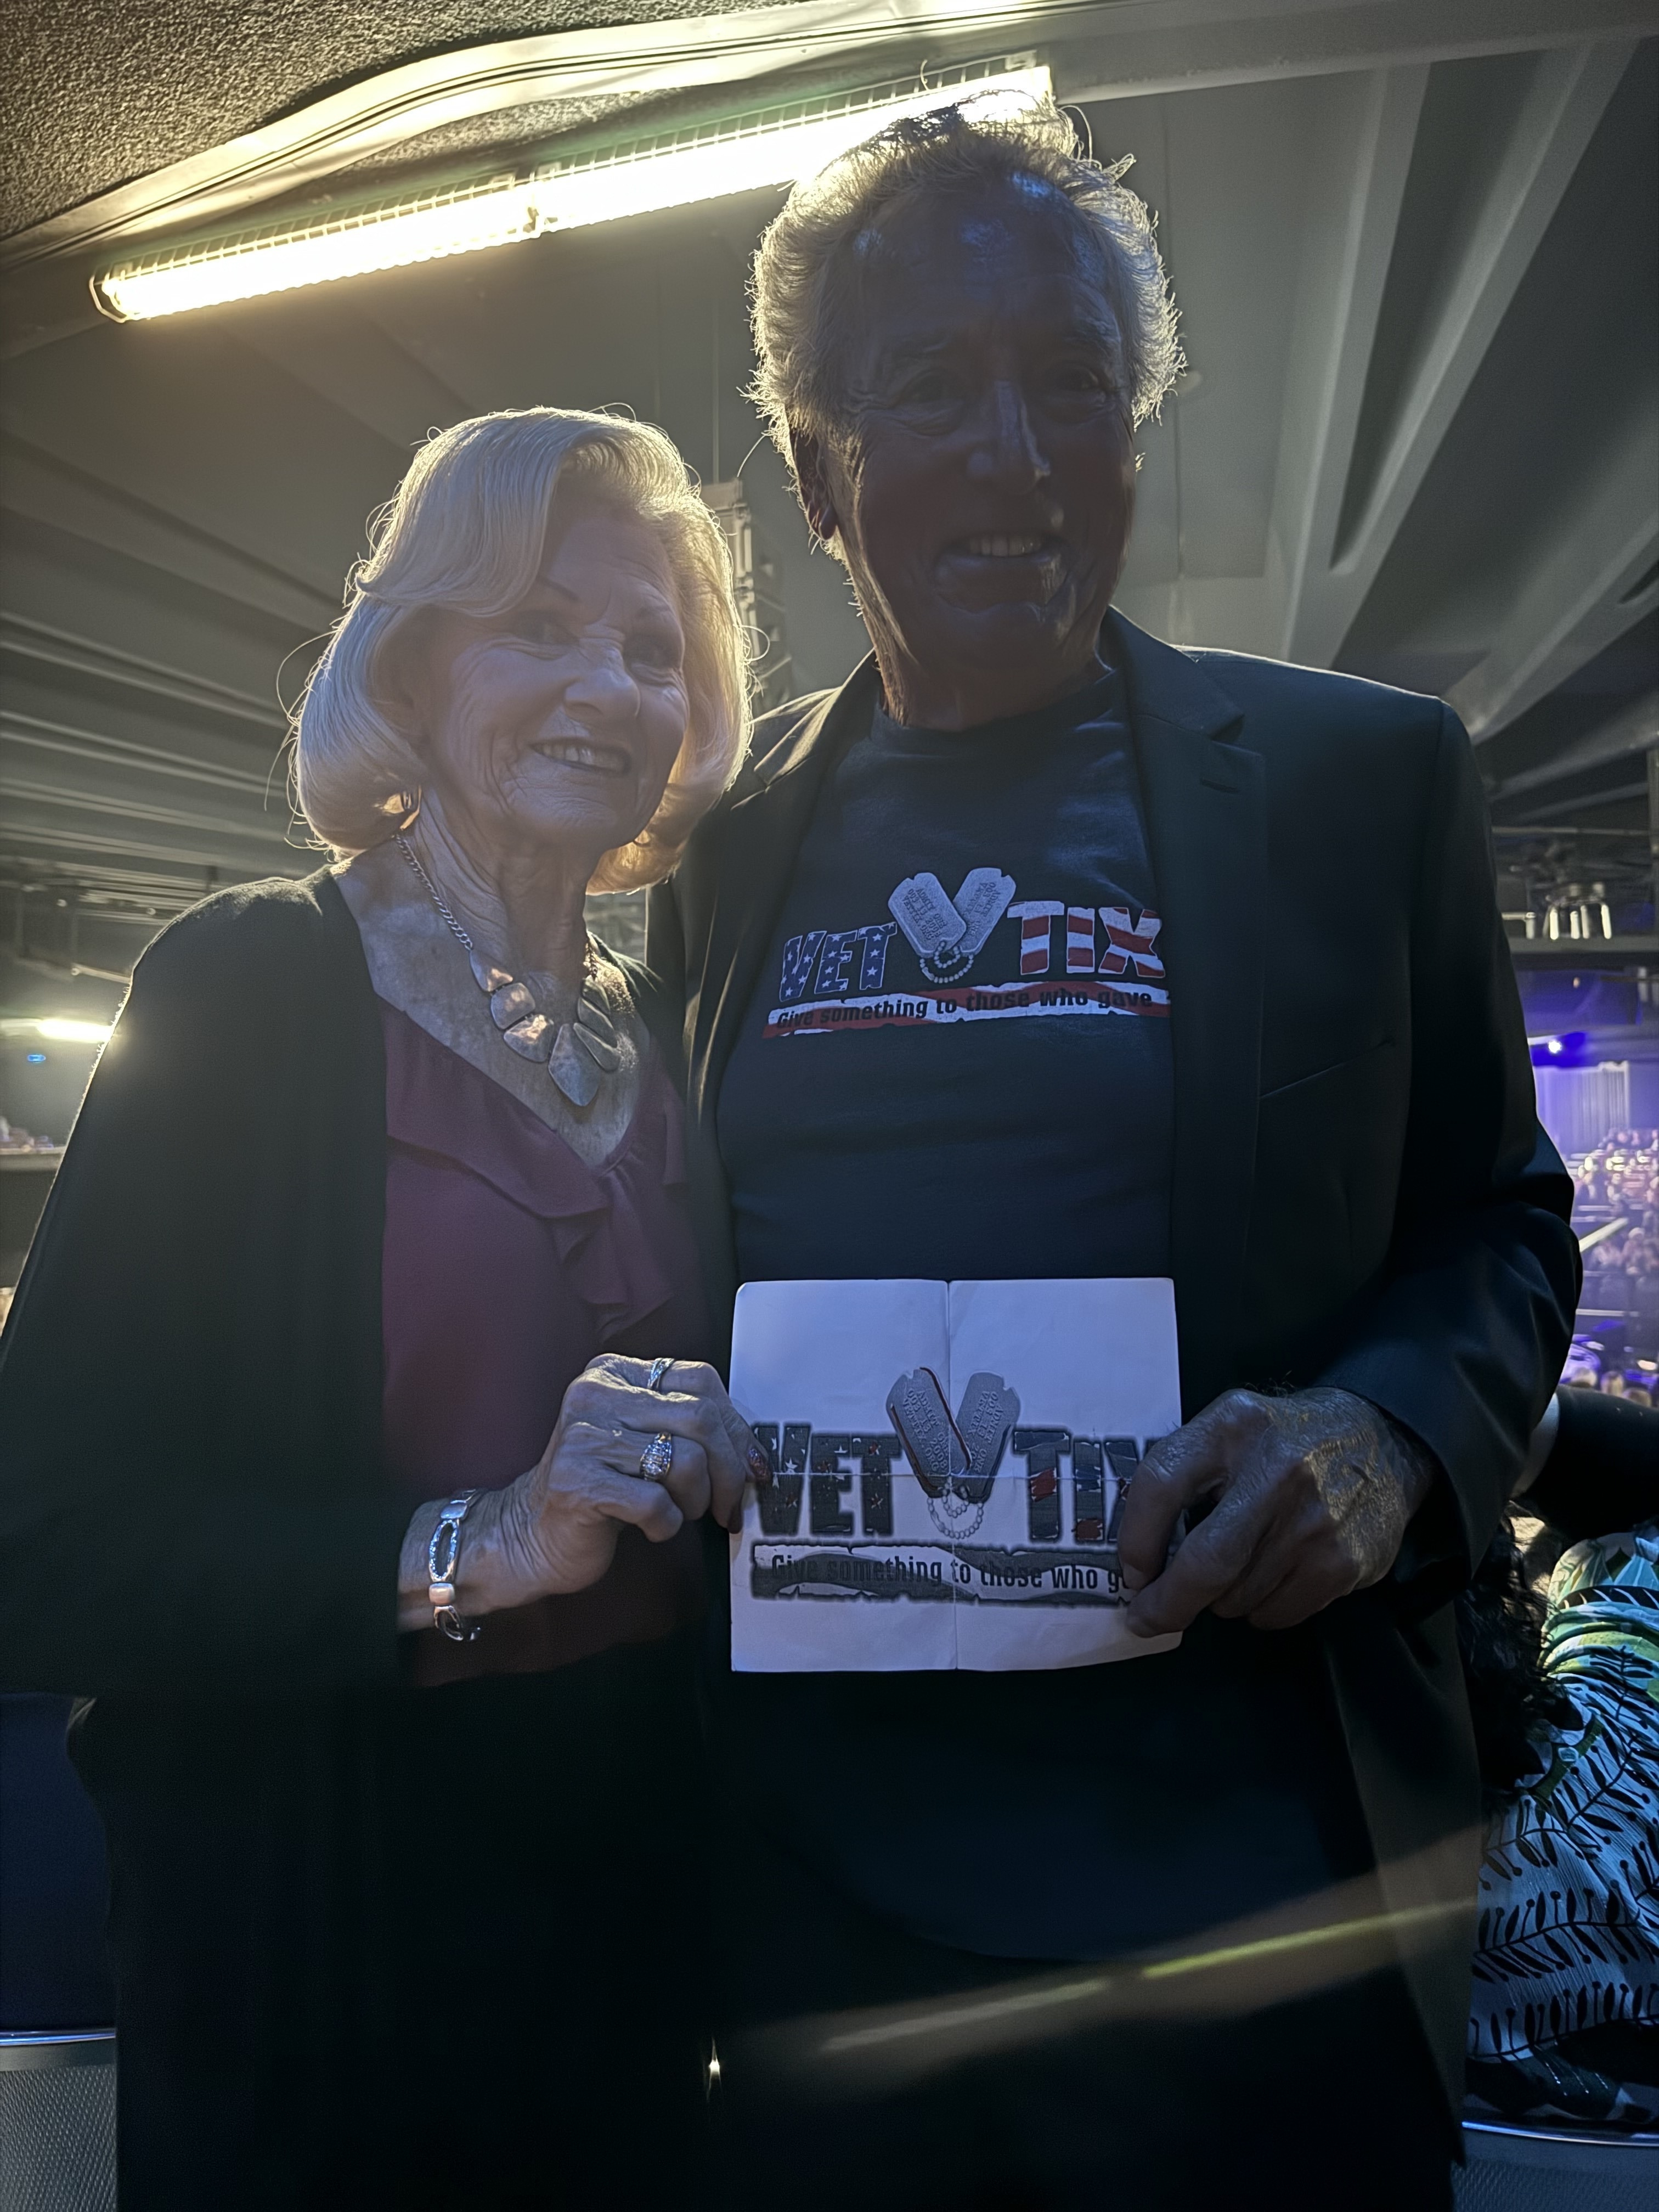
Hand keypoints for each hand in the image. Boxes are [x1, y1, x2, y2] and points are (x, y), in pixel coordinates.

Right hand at [398, 1355, 766, 1625]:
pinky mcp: (577, 1483)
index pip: (701, 1380)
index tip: (752, 1467)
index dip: (737, 1428)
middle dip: (729, 1470)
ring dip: (696, 1500)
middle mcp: (594, 1394)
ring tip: (679, 1512)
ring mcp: (582, 1437)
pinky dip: (667, 1525)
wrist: (529, 1536)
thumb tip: (757, 1456)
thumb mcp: (644, 1442)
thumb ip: (691, 1430)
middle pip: (700, 1418)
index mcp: (614, 1373)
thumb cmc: (601, 1490)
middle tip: (728, 1505)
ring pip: (685, 1460)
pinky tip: (650, 1528)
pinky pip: (656, 1503)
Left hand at [1116, 1387, 1436, 1636]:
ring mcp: (1315, 1521)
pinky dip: (1261, 1608)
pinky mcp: (1344, 1561)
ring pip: (1238, 1597)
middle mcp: (1277, 1471)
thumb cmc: (1286, 1441)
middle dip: (1167, 1603)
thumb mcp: (1229, 1429)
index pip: (1160, 1485)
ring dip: (1222, 1598)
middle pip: (1204, 1561)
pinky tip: (1274, 1573)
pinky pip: (1277, 1614)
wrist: (1382, 1438)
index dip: (1135, 1540)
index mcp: (1233, 1427)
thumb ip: (1183, 1473)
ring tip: (1241, 1564)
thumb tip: (1140, 1555)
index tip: (1131, 1572)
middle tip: (1148, 1617)